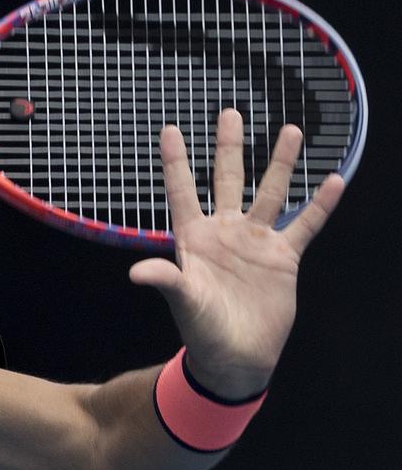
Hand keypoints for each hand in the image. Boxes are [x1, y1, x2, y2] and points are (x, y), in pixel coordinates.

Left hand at [129, 109, 343, 397]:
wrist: (236, 357)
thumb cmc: (202, 330)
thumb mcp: (184, 302)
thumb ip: (166, 280)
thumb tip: (136, 272)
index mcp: (194, 238)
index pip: (182, 192)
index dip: (176, 162)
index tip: (170, 129)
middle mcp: (225, 232)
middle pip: (227, 180)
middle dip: (228, 147)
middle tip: (229, 112)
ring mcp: (255, 242)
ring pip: (270, 193)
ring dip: (280, 163)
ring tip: (290, 130)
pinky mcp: (284, 258)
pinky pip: (306, 225)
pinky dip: (321, 204)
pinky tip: (333, 178)